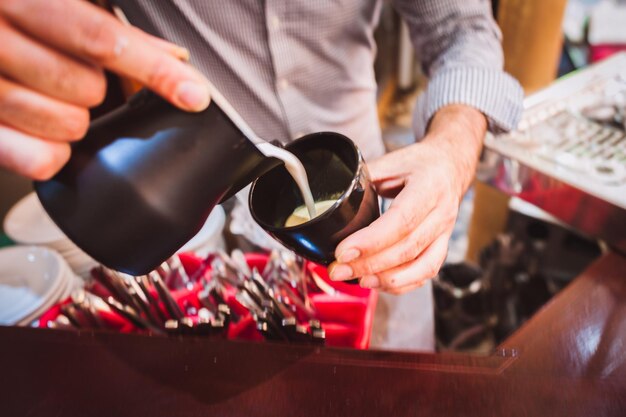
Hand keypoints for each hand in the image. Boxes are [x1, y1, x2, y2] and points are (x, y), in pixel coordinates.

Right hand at [0, 0, 209, 179]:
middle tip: (82, 84)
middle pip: (85, 86)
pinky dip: (54, 155)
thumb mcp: (48, 8)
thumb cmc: (9, 17)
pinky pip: (37, 160)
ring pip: (65, 125)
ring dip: (76, 121)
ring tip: (59, 104)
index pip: (99, 37)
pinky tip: (48, 136)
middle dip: (97, 92)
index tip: (192, 94)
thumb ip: (106, 29)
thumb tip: (172, 56)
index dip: (152, 67)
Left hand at [329, 105, 486, 293]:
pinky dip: (402, 284)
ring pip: (420, 266)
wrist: (450, 166)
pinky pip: (426, 273)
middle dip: (369, 264)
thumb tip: (332, 196)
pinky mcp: (442, 246)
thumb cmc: (419, 163)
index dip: (371, 241)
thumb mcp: (392, 161)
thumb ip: (363, 177)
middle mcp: (441, 213)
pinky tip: (378, 283)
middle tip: (338, 270)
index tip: (343, 252)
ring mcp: (445, 233)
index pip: (400, 220)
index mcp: (428, 187)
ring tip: (356, 281)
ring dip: (386, 279)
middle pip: (407, 248)